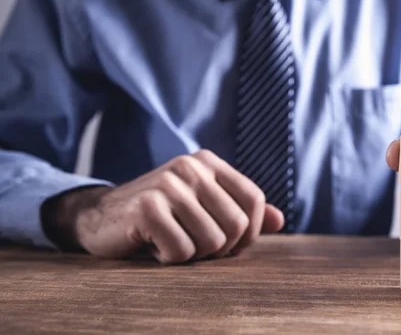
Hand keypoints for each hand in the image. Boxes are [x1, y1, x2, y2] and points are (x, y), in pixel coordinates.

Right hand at [45, 150, 283, 262]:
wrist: (100, 218)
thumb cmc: (160, 216)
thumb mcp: (203, 207)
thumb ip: (240, 210)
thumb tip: (279, 220)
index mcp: (208, 162)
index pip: (254, 200)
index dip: (249, 232)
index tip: (229, 244)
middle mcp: (191, 167)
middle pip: (236, 225)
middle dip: (220, 248)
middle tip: (195, 246)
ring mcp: (168, 184)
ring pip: (212, 242)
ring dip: (193, 255)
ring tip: (172, 241)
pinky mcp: (148, 208)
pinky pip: (182, 251)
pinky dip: (170, 259)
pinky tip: (153, 246)